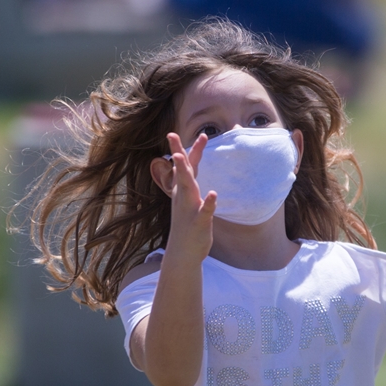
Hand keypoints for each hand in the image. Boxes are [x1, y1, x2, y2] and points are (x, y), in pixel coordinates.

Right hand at [164, 132, 216, 263]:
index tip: (173, 132)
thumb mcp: (187, 201)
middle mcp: (183, 197)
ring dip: (185, 174)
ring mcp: (190, 209)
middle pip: (181, 171)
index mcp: (183, 192)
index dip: (180, 149)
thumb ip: (188, 184)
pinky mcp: (199, 223)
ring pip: (188, 189)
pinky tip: (213, 194)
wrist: (183, 253)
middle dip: (178, 153)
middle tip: (171, 135)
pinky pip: (204, 211)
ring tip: (183, 160)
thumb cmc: (188, 224)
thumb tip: (186, 168)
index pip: (183, 167)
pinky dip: (208, 203)